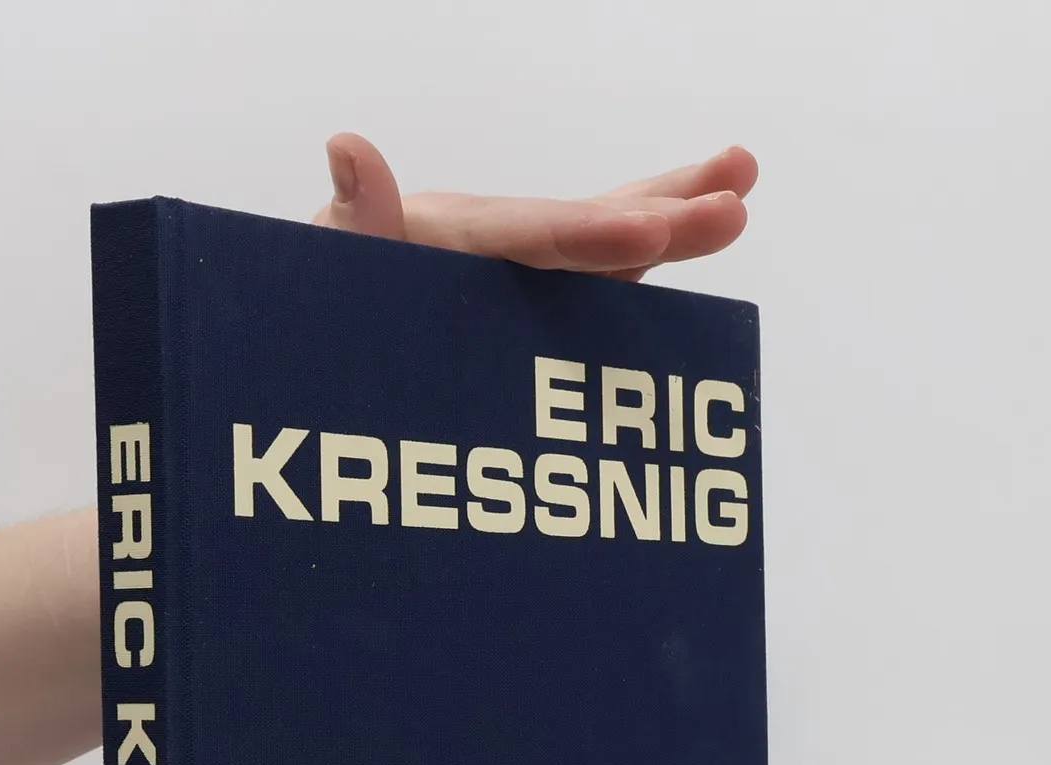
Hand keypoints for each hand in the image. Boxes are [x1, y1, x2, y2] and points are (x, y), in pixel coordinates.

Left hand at [311, 133, 755, 281]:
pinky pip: (590, 285)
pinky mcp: (522, 304)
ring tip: (740, 195)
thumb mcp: (325, 266)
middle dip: (662, 214)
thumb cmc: (316, 301)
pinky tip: (693, 246)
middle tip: (735, 198)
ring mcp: (514, 273)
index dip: (596, 236)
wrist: (310, 331)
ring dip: (672, 217)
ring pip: (603, 244)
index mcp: (450, 234)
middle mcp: (494, 244)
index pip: (535, 236)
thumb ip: (351, 219)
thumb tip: (348, 147)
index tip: (655, 231)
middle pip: (586, 226)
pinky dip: (640, 266)